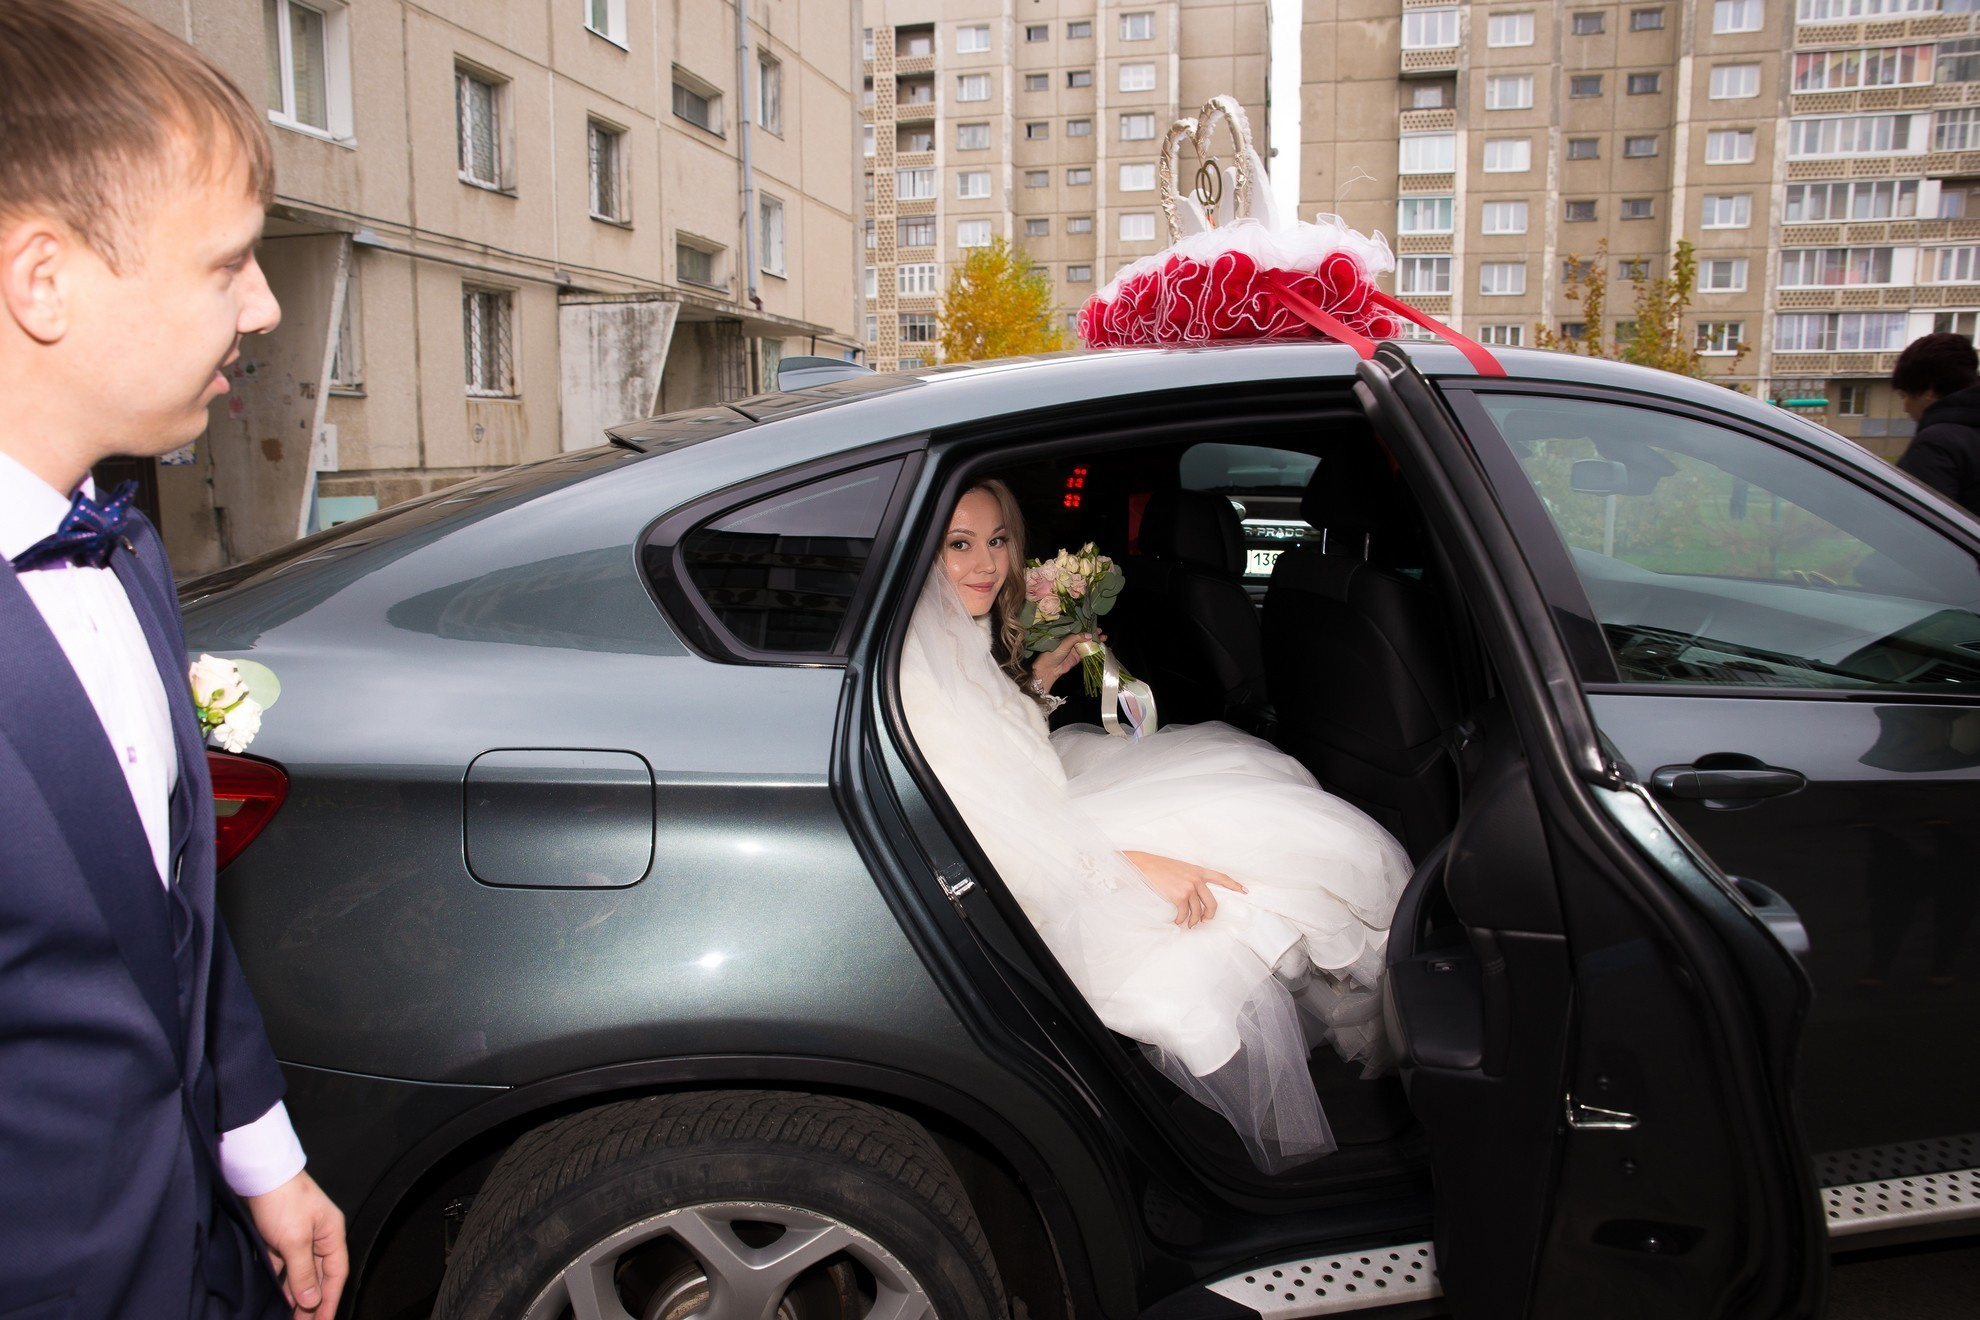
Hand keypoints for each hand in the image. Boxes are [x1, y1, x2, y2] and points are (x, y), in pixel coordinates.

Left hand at [246, 1170, 346, 1318]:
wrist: (259, 1173)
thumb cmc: (283, 1200)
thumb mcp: (294, 1241)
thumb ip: (303, 1273)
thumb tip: (312, 1301)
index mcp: (331, 1234)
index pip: (336, 1274)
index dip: (330, 1301)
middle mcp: (319, 1236)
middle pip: (320, 1275)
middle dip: (313, 1302)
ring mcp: (300, 1235)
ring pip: (301, 1272)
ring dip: (297, 1294)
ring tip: (291, 1317)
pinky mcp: (281, 1235)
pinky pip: (285, 1265)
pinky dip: (282, 1281)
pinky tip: (277, 1296)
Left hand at [1030, 631, 1101, 692]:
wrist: (1049, 668)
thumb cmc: (1053, 652)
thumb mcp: (1065, 642)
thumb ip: (1077, 638)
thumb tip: (1090, 635)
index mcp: (1067, 634)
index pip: (1079, 629)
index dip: (1088, 628)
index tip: (1096, 627)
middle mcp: (1071, 641)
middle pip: (1084, 637)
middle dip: (1093, 635)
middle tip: (1102, 633)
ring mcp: (1075, 649)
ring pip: (1087, 644)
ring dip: (1095, 642)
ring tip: (1104, 639)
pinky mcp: (1077, 658)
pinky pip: (1087, 653)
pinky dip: (1094, 651)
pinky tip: (1101, 649)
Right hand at [1125, 850, 1245, 926]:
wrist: (1145, 865)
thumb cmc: (1160, 867)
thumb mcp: (1180, 868)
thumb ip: (1191, 878)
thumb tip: (1195, 893)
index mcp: (1198, 871)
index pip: (1221, 877)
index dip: (1234, 885)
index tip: (1245, 891)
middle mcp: (1196, 879)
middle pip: (1212, 902)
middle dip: (1210, 914)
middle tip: (1206, 920)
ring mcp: (1189, 888)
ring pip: (1198, 911)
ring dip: (1193, 920)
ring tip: (1188, 923)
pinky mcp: (1179, 896)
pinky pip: (1184, 914)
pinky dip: (1180, 920)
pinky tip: (1177, 921)